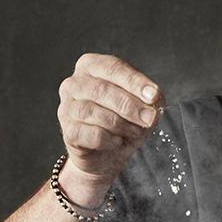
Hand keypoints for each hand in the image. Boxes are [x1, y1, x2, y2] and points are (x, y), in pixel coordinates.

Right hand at [56, 53, 163, 201]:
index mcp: (92, 67)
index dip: (135, 81)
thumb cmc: (123, 124)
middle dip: (130, 105)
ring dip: (120, 123)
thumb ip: (147, 100)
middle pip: (101, 89)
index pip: (113, 67)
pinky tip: (117, 141)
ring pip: (92, 111)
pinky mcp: (68, 131)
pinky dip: (108, 139)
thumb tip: (153, 100)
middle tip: (149, 118)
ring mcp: (67, 107)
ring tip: (134, 131)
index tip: (154, 95)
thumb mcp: (141, 108)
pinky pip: (88, 133)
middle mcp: (74, 83)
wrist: (108, 155)